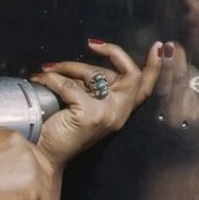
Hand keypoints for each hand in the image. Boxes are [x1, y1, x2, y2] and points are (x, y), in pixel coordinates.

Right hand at [0, 127, 55, 199]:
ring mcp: (30, 164)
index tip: (24, 182)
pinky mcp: (33, 185)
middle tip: (30, 199)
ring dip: (42, 199)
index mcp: (6, 134)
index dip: (28, 170)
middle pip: (43, 165)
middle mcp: (21, 145)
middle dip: (39, 184)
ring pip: (46, 184)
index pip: (29, 151)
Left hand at [29, 38, 162, 170]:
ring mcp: (107, 115)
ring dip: (69, 65)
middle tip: (90, 44)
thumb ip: (92, 87)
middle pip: (129, 74)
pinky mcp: (89, 116)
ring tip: (49, 69)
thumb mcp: (84, 104)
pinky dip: (51, 78)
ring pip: (95, 74)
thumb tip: (84, 64)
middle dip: (111, 52)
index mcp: (120, 111)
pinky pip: (68, 85)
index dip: (155, 66)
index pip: (145, 88)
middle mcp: (119, 113)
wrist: (44, 155)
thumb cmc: (60, 129)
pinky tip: (40, 79)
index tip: (158, 46)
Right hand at [149, 41, 198, 160]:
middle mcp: (183, 115)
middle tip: (172, 45)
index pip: (165, 84)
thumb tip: (161, 61)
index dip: (166, 63)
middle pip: (182, 77)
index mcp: (163, 116)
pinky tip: (191, 89)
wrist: (181, 165)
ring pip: (195, 79)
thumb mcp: (151, 117)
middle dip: (178, 58)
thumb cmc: (159, 138)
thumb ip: (156, 93)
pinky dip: (197, 83)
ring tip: (177, 77)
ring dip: (187, 71)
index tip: (164, 46)